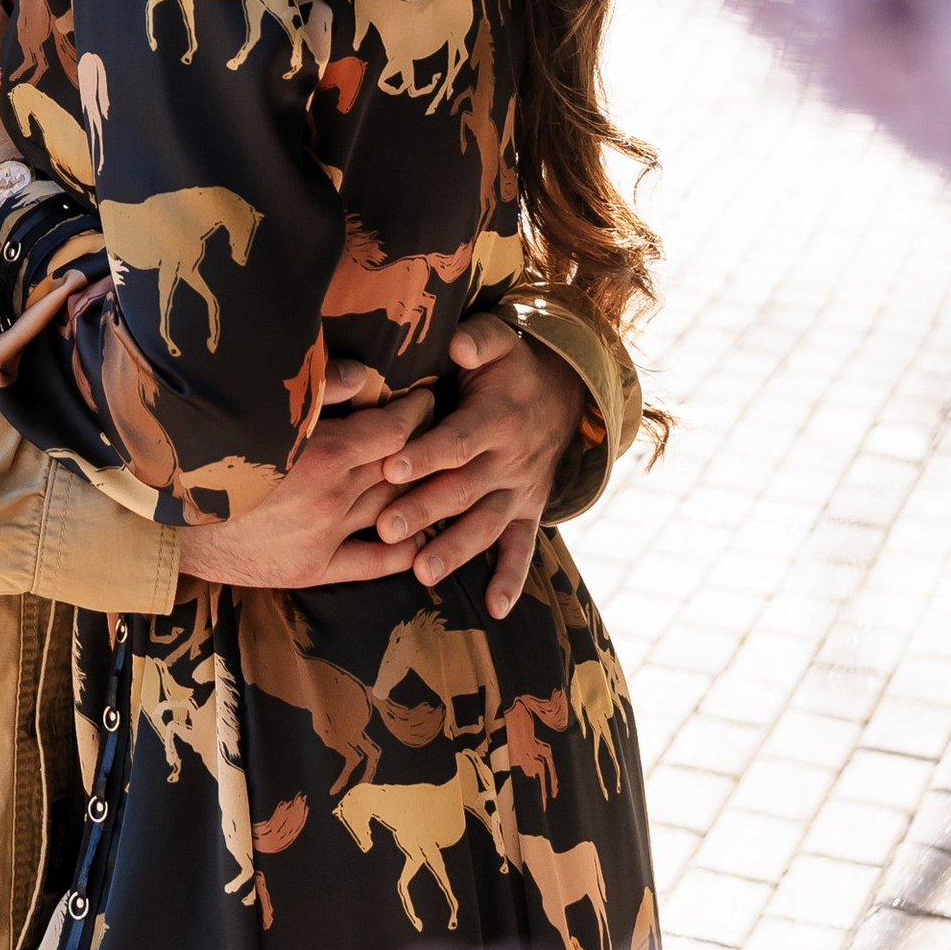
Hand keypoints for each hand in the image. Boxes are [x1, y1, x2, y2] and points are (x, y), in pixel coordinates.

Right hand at [175, 367, 437, 591]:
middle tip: (436, 427)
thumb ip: (317, 394)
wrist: (168, 523)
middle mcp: (334, 500)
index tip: (425, 396)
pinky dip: (405, 548)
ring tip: (433, 471)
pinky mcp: (315, 569)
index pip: (395, 431)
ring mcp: (327, 537)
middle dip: (423, 444)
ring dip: (418, 490)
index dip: (416, 410)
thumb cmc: (211, 457)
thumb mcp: (260, 416)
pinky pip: (376, 563)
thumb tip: (363, 374)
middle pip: (401, 468)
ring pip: (395, 510)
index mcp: (323, 457)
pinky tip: (420, 532)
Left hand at [370, 311, 580, 617]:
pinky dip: (512, 578)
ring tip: (423, 573)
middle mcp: (509, 461)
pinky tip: (496, 609)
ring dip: (456, 550)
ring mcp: (520, 492)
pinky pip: (522, 549)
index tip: (392, 466)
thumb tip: (458, 345)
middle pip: (462, 490)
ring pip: (485, 526)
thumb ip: (479, 339)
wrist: (564, 395)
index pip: (456, 441)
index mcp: (495, 420)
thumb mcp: (500, 341)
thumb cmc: (511, 368)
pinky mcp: (527, 512)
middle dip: (424, 510)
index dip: (425, 453)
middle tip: (387, 529)